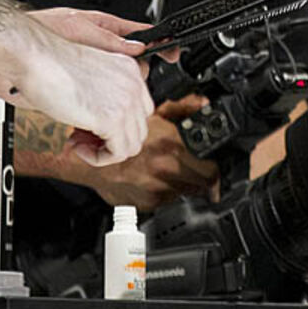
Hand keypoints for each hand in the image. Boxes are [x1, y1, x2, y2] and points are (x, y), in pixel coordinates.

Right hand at [0, 4, 152, 164]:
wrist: (36, 57)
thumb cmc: (50, 63)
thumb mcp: (88, 75)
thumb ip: (104, 94)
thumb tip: (104, 120)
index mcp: (130, 69)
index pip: (140, 111)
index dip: (115, 125)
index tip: (91, 126)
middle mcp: (134, 83)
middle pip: (138, 129)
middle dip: (110, 139)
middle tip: (81, 136)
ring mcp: (127, 100)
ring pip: (132, 145)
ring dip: (104, 150)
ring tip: (78, 141)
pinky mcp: (113, 118)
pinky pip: (118, 153)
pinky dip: (98, 157)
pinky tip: (77, 145)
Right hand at [76, 96, 220, 209]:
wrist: (89, 159)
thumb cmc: (118, 134)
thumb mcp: (154, 114)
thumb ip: (183, 109)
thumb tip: (202, 105)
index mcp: (172, 146)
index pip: (212, 169)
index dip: (218, 168)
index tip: (219, 165)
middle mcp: (166, 170)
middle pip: (203, 184)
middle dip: (205, 177)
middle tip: (202, 170)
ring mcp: (156, 189)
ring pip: (186, 192)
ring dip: (185, 183)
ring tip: (173, 171)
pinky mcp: (147, 203)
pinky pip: (168, 200)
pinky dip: (167, 191)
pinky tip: (157, 178)